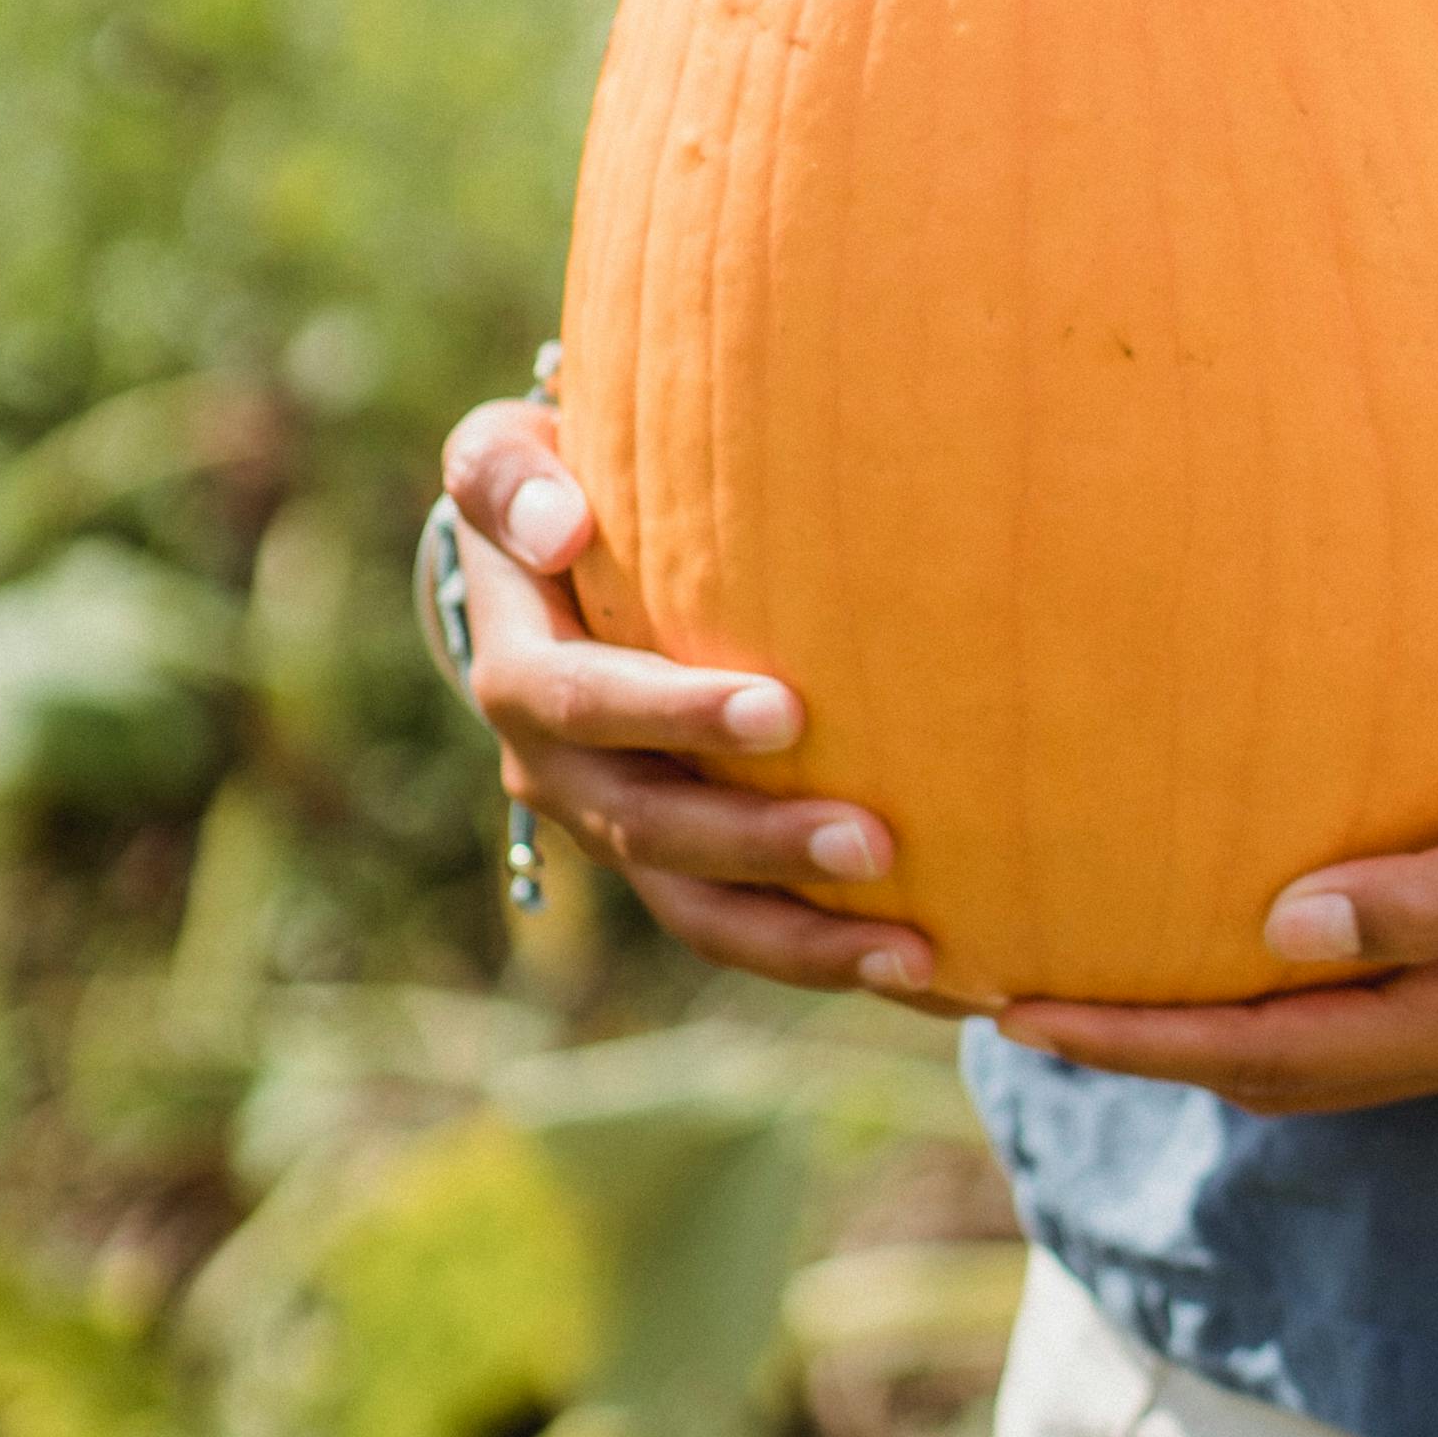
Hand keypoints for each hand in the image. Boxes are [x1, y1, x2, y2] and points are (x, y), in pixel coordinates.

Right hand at [438, 393, 940, 1005]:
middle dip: (761, 846)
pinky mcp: (675, 865)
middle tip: (875, 843)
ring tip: (916, 953)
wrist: (544, 572)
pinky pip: (745, 929)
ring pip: (700, 911)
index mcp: (521, 675)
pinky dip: (828, 956)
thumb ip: (509, 479)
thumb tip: (561, 526)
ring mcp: (617, 830)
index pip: (586, 704)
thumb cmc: (551, 492)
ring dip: (803, 939)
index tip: (787, 713)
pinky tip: (932, 975)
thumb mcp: (504, 461)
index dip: (675, 715)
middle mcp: (558, 773)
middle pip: (653, 830)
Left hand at [990, 672, 1437, 1115]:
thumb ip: (1429, 895)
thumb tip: (1277, 933)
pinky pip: (1365, 1003)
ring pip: (1317, 1047)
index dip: (1132, 1037)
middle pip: (1271, 1072)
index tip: (1011, 1010)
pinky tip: (1250, 927)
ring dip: (1204, 1023)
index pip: (1260, 1051)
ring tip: (1101, 974)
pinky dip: (1283, 986)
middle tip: (1015, 1002)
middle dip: (1142, 1045)